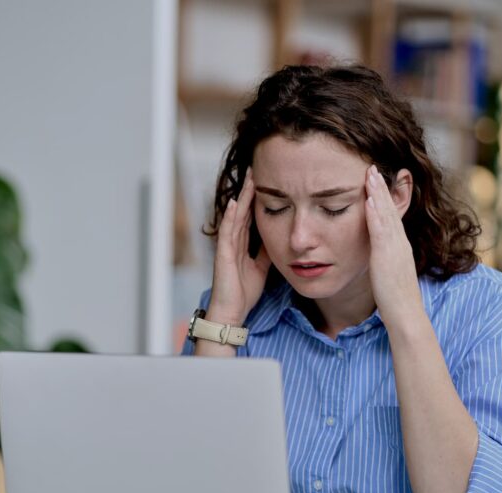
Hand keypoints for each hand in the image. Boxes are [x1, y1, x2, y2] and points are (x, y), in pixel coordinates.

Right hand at [207, 167, 270, 324]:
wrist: (232, 312)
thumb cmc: (243, 293)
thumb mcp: (261, 269)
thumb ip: (266, 253)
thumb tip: (277, 239)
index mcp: (241, 245)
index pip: (249, 217)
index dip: (255, 200)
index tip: (264, 182)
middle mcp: (233, 242)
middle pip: (242, 211)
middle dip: (248, 192)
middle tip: (255, 170)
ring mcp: (227, 247)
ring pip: (235, 217)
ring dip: (241, 198)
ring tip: (248, 179)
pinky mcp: (223, 255)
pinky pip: (227, 232)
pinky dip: (230, 217)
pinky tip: (235, 204)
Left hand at [364, 165, 422, 327]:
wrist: (406, 314)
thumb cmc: (396, 300)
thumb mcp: (390, 274)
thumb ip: (386, 262)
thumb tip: (379, 257)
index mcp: (400, 247)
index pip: (391, 216)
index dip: (383, 198)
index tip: (375, 181)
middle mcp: (399, 243)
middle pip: (389, 209)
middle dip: (381, 188)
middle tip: (372, 167)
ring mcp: (394, 249)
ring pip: (386, 215)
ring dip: (377, 193)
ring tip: (370, 174)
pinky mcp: (386, 257)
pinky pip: (380, 231)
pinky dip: (375, 214)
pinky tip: (368, 200)